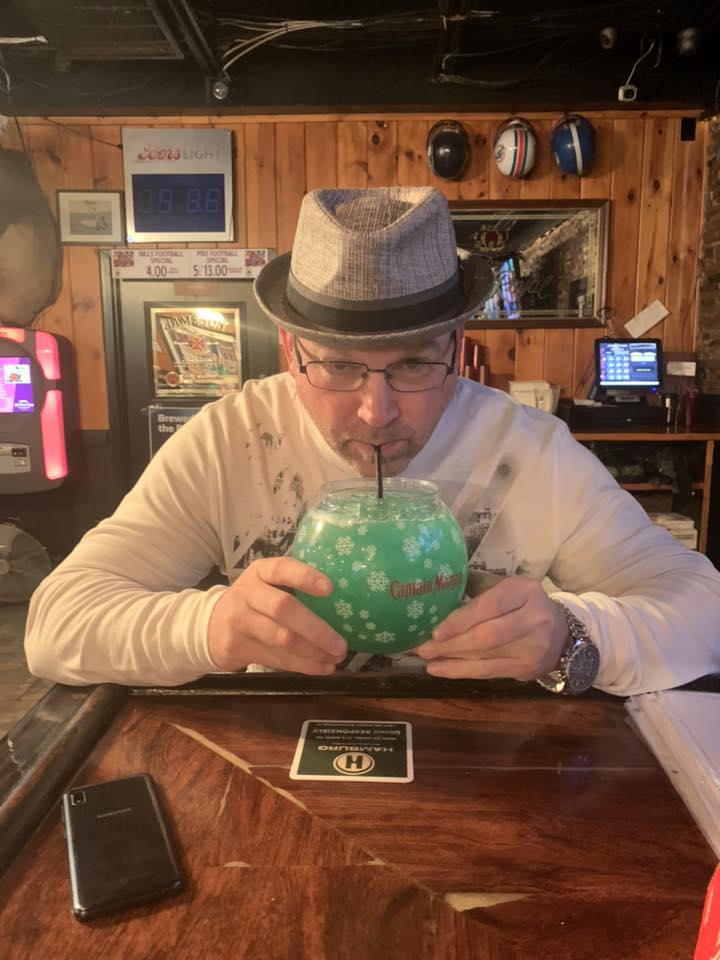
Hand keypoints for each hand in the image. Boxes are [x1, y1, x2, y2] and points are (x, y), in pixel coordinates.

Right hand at [207, 557, 346, 674]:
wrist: (208, 625)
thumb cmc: (252, 602)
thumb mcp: (264, 584)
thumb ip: (292, 587)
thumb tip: (341, 604)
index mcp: (259, 572)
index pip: (281, 569)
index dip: (305, 577)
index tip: (330, 589)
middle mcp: (247, 593)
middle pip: (282, 608)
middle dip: (315, 628)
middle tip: (340, 644)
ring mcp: (240, 621)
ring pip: (280, 638)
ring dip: (312, 652)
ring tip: (335, 658)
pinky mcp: (238, 647)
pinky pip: (275, 659)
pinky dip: (302, 666)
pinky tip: (321, 668)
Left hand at [415, 576, 567, 681]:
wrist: (561, 634)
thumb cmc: (523, 605)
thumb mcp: (507, 587)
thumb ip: (477, 585)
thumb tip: (439, 582)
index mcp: (526, 590)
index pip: (490, 606)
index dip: (461, 619)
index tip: (436, 629)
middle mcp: (534, 618)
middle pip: (487, 635)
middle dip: (452, 643)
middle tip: (423, 647)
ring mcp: (533, 647)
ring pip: (485, 656)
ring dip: (451, 659)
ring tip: (426, 659)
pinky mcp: (526, 669)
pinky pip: (488, 672)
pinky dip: (460, 671)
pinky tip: (439, 670)